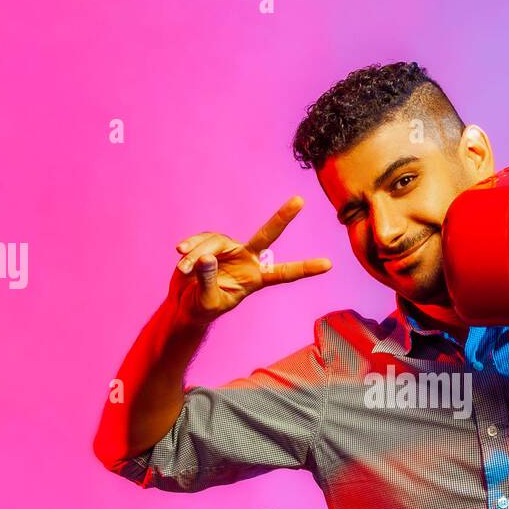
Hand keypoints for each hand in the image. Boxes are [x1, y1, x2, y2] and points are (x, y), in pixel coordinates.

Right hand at [167, 195, 331, 325]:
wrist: (185, 304)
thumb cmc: (202, 308)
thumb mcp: (207, 301)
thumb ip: (207, 281)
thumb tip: (206, 257)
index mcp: (255, 279)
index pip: (283, 274)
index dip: (304, 269)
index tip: (329, 265)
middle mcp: (247, 260)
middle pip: (267, 235)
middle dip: (282, 218)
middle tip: (300, 200)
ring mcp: (230, 250)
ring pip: (216, 242)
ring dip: (198, 255)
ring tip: (184, 270)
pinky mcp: (211, 244)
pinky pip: (201, 241)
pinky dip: (190, 248)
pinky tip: (180, 253)